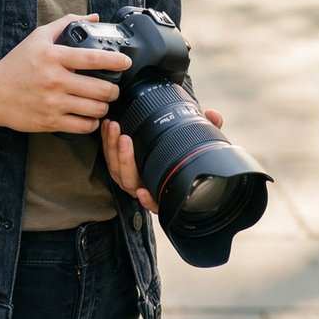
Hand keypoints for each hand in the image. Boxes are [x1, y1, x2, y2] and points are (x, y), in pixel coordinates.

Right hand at [0, 14, 132, 134]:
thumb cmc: (17, 64)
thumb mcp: (38, 37)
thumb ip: (66, 24)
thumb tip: (93, 18)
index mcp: (53, 56)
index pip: (92, 58)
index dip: (115, 61)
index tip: (125, 61)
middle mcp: (55, 80)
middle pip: (100, 89)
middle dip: (113, 90)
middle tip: (113, 87)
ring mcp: (53, 103)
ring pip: (95, 110)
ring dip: (104, 106)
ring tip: (102, 102)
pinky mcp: (50, 122)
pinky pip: (84, 127)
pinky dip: (92, 122)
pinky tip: (89, 116)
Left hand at [102, 108, 224, 213]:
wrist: (166, 146)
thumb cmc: (182, 150)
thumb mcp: (197, 141)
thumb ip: (208, 129)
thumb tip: (213, 115)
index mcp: (163, 188)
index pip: (156, 202)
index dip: (148, 201)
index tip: (143, 191)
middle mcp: (144, 186)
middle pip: (129, 181)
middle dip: (125, 160)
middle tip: (125, 138)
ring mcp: (129, 177)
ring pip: (115, 169)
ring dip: (112, 148)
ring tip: (114, 126)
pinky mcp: (117, 164)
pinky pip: (108, 156)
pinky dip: (106, 142)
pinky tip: (107, 127)